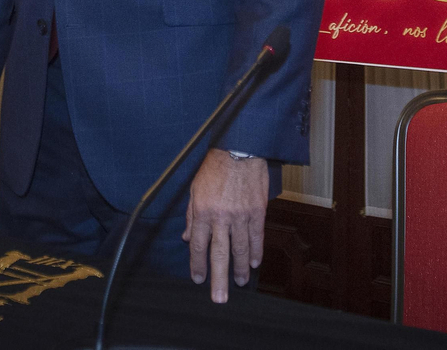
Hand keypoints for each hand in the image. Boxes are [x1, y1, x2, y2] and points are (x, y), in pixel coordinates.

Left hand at [183, 149, 267, 302]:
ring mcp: (241, 215)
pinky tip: (255, 262)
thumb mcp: (195, 189)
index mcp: (203, 212)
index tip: (198, 279)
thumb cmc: (214, 168)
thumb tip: (189, 238)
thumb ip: (192, 215)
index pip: (199, 246)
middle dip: (218, 278)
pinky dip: (256, 250)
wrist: (239, 149)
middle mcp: (221, 217)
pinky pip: (257, 235)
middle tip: (220, 298)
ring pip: (240, 248)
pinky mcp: (257, 210)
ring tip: (241, 282)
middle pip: (219, 254)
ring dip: (240, 268)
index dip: (198, 265)